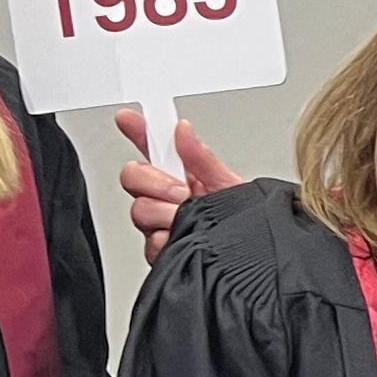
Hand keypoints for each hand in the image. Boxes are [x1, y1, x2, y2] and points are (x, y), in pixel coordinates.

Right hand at [113, 107, 239, 262]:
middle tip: (182, 192)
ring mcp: (160, 224)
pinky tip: (183, 238)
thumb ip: (203, 158)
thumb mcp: (229, 187)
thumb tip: (183, 130)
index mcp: (181, 176)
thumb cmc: (241, 223)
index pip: (152, 148)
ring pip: (140, 209)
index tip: (128, 118)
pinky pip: (151, 242)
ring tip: (188, 217)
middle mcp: (165, 199)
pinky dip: (169, 239)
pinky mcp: (160, 251)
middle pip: (133, 177)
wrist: (248, 258)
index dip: (138, 131)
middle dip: (156, 182)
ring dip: (166, 213)